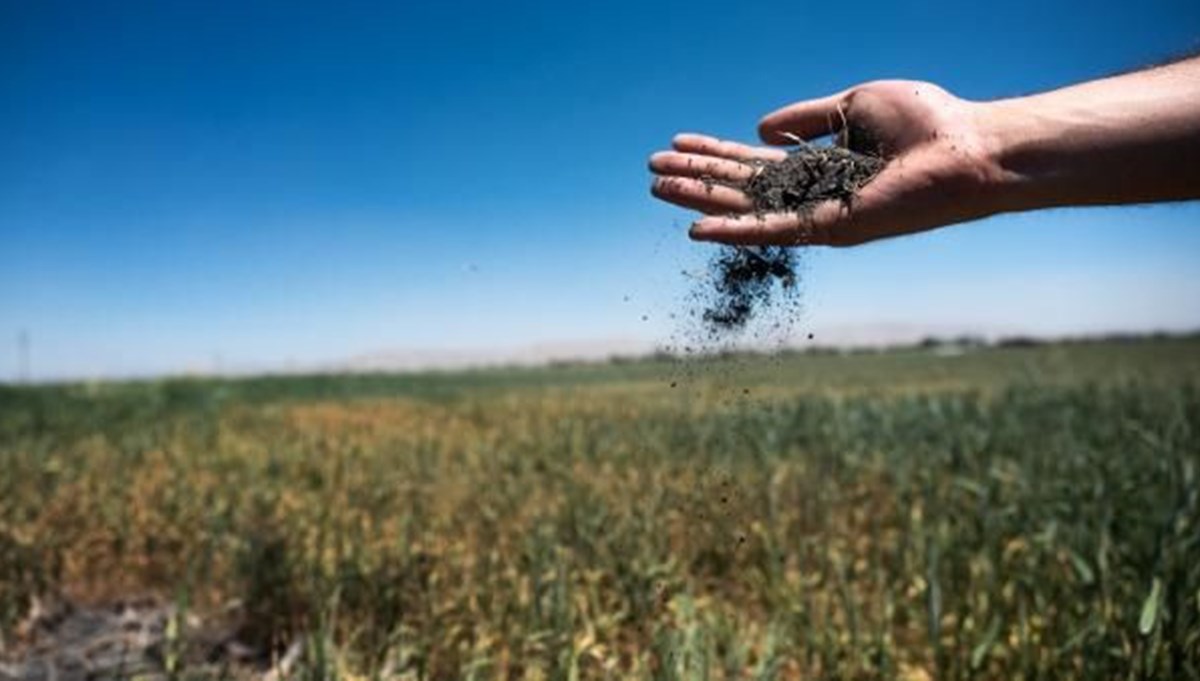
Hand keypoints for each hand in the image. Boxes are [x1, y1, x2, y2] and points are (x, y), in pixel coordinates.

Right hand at [649, 81, 1005, 245]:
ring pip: (745, 208)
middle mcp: (812, 194)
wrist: (967, 149)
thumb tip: (760, 129)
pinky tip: (696, 228)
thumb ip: (807, 117)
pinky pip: (771, 233)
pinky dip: (732, 231)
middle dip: (696, 176)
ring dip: (699, 200)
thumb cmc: (925, 123)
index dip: (714, 152)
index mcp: (818, 164)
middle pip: (740, 186)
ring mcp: (817, 215)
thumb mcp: (853, 105)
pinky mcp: (829, 231)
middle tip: (652, 169)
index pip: (754, 161)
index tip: (677, 143)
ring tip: (658, 188)